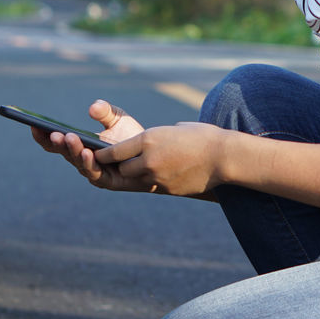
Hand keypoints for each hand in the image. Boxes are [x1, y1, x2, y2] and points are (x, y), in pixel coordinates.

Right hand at [30, 99, 145, 189]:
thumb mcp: (117, 118)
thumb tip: (93, 107)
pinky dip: (89, 162)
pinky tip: (88, 152)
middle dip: (57, 142)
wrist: (152, 155)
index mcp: (78, 145)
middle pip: (63, 152)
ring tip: (69, 137)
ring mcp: (93, 171)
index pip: (54, 142)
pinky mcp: (106, 181)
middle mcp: (81, 160)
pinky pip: (94, 173)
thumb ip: (105, 111)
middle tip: (53, 131)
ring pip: (77, 162)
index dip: (41, 134)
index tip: (33, 124)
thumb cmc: (131, 136)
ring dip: (72, 150)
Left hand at [99, 122, 226, 196]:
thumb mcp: (172, 130)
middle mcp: (148, 160)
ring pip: (137, 179)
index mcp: (148, 139)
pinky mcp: (167, 189)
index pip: (113, 152)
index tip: (95, 154)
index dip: (102, 154)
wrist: (224, 156)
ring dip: (137, 174)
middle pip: (121, 169)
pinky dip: (155, 180)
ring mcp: (158, 177)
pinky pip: (154, 185)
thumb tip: (142, 148)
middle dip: (119, 166)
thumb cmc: (201, 136)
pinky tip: (164, 173)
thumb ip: (153, 140)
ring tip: (144, 167)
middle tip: (116, 163)